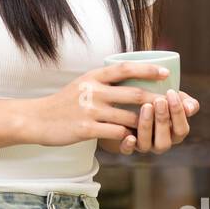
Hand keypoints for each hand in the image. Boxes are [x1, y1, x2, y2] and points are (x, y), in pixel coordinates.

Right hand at [23, 61, 178, 147]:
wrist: (37, 119)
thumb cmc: (64, 103)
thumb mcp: (82, 84)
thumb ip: (104, 81)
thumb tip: (132, 78)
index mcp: (93, 76)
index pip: (125, 68)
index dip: (148, 70)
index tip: (166, 73)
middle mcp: (93, 90)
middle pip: (134, 94)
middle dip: (157, 100)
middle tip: (172, 105)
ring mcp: (90, 110)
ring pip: (129, 116)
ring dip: (146, 123)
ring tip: (158, 126)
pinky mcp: (86, 129)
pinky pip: (115, 133)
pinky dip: (128, 137)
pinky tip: (134, 140)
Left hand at [102, 89, 198, 154]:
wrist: (134, 101)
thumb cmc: (160, 99)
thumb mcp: (175, 99)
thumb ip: (187, 103)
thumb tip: (190, 108)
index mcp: (175, 134)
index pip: (181, 130)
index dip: (178, 113)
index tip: (171, 93)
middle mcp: (160, 143)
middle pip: (164, 141)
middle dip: (163, 120)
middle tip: (159, 101)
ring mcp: (143, 146)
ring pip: (146, 145)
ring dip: (147, 126)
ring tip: (146, 106)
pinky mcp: (126, 145)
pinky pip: (127, 151)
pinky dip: (128, 145)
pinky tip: (129, 136)